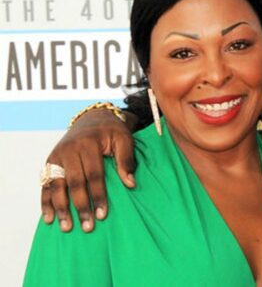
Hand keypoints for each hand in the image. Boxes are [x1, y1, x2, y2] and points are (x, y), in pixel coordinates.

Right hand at [41, 109, 136, 231]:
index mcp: (88, 144)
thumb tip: (130, 184)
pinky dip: (46, 202)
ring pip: (56, 186)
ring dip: (61, 208)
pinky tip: (49, 218)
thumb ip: (126, 160)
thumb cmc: (112, 132)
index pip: (94, 175)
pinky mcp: (49, 162)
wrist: (93, 118)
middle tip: (88, 227)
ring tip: (67, 228)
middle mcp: (69, 150)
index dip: (98, 195)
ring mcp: (56, 157)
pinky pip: (46, 185)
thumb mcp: (124, 139)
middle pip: (74, 183)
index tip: (103, 215)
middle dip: (81, 206)